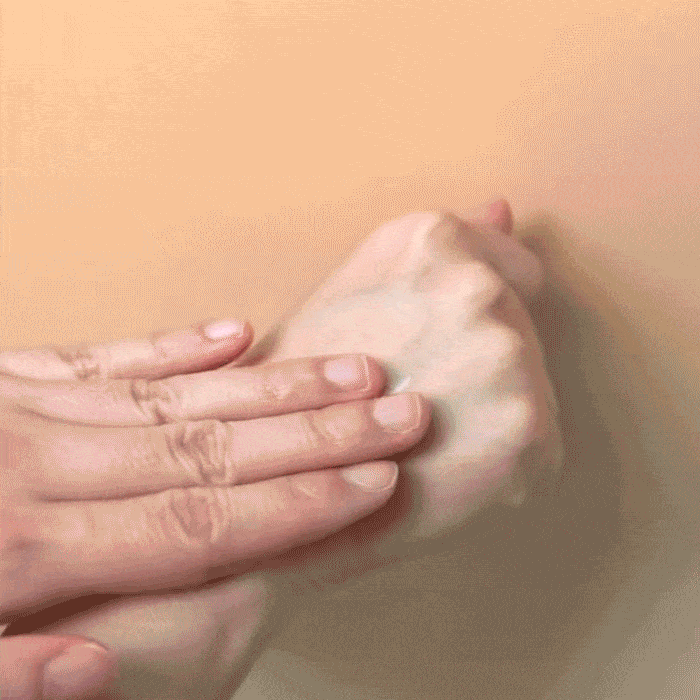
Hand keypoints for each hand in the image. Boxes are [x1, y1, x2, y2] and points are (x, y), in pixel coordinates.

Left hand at [1, 319, 430, 698]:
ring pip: (178, 395)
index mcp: (20, 551)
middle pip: (214, 448)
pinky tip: (234, 334)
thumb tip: (100, 667)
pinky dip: (175, 347)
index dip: (297, 505)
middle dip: (321, 432)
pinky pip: (104, 356)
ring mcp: (23, 409)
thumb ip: (3, 675)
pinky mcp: (2, 377)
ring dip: (272, 384)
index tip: (376, 481)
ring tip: (349, 369)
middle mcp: (40, 467)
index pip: (199, 523)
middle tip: (400, 407)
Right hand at [239, 198, 562, 588]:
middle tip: (418, 392)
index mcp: (432, 240)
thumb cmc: (309, 380)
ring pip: (530, 383)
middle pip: (521, 327)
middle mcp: (476, 288)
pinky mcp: (526, 427)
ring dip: (492, 409)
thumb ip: (441, 244)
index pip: (516, 270)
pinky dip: (501, 458)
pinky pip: (536, 440)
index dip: (474, 318)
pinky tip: (447, 463)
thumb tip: (505, 209)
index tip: (441, 346)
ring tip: (426, 430)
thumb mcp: (355, 286)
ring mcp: (505, 356)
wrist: (283, 471)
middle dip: (479, 361)